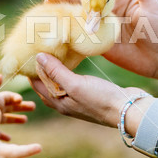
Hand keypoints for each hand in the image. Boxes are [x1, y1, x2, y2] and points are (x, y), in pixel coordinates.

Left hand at [0, 75, 35, 140]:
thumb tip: (1, 75)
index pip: (8, 97)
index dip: (15, 97)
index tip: (20, 100)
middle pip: (10, 107)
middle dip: (22, 107)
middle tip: (34, 106)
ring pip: (5, 119)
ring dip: (15, 119)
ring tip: (25, 120)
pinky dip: (3, 135)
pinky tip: (9, 140)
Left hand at [31, 53, 152, 130]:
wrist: (129, 110)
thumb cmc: (101, 100)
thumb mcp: (75, 84)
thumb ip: (56, 72)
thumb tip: (38, 57)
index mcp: (58, 103)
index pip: (36, 85)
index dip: (31, 69)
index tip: (28, 52)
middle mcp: (66, 102)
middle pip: (46, 84)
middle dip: (41, 68)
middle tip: (39, 47)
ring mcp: (78, 98)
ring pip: (60, 81)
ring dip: (55, 68)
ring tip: (54, 50)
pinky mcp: (90, 93)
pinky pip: (73, 80)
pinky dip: (68, 70)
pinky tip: (72, 60)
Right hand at [45, 0, 157, 78]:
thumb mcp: (151, 5)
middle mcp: (107, 11)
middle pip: (82, 2)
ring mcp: (101, 28)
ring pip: (78, 18)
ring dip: (63, 14)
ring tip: (46, 11)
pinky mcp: (99, 45)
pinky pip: (81, 38)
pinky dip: (68, 34)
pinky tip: (56, 32)